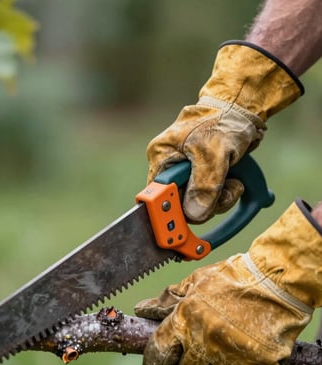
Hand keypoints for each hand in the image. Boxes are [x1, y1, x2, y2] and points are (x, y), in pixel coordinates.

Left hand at [135, 200, 321, 364]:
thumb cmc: (232, 277)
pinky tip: (251, 345)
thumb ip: (167, 300)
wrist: (276, 280)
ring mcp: (233, 356)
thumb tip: (142, 310)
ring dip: (223, 364)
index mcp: (185, 320)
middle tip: (208, 341)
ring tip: (233, 338)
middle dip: (195, 361)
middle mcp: (205, 342)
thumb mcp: (195, 282)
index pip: (158, 354)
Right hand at [147, 42, 302, 222]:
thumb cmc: (222, 121)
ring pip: (196, 205)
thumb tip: (194, 215)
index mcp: (162, 157)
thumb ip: (203, 185)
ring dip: (220, 200)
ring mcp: (186, 174)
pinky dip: (224, 196)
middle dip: (205, 204)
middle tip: (225, 192)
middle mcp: (170, 167)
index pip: (158, 195)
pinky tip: (234, 182)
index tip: (185, 222)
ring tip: (234, 183)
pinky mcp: (202, 178)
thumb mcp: (213, 153)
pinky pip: (209, 200)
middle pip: (179, 204)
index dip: (171, 210)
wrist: (241, 109)